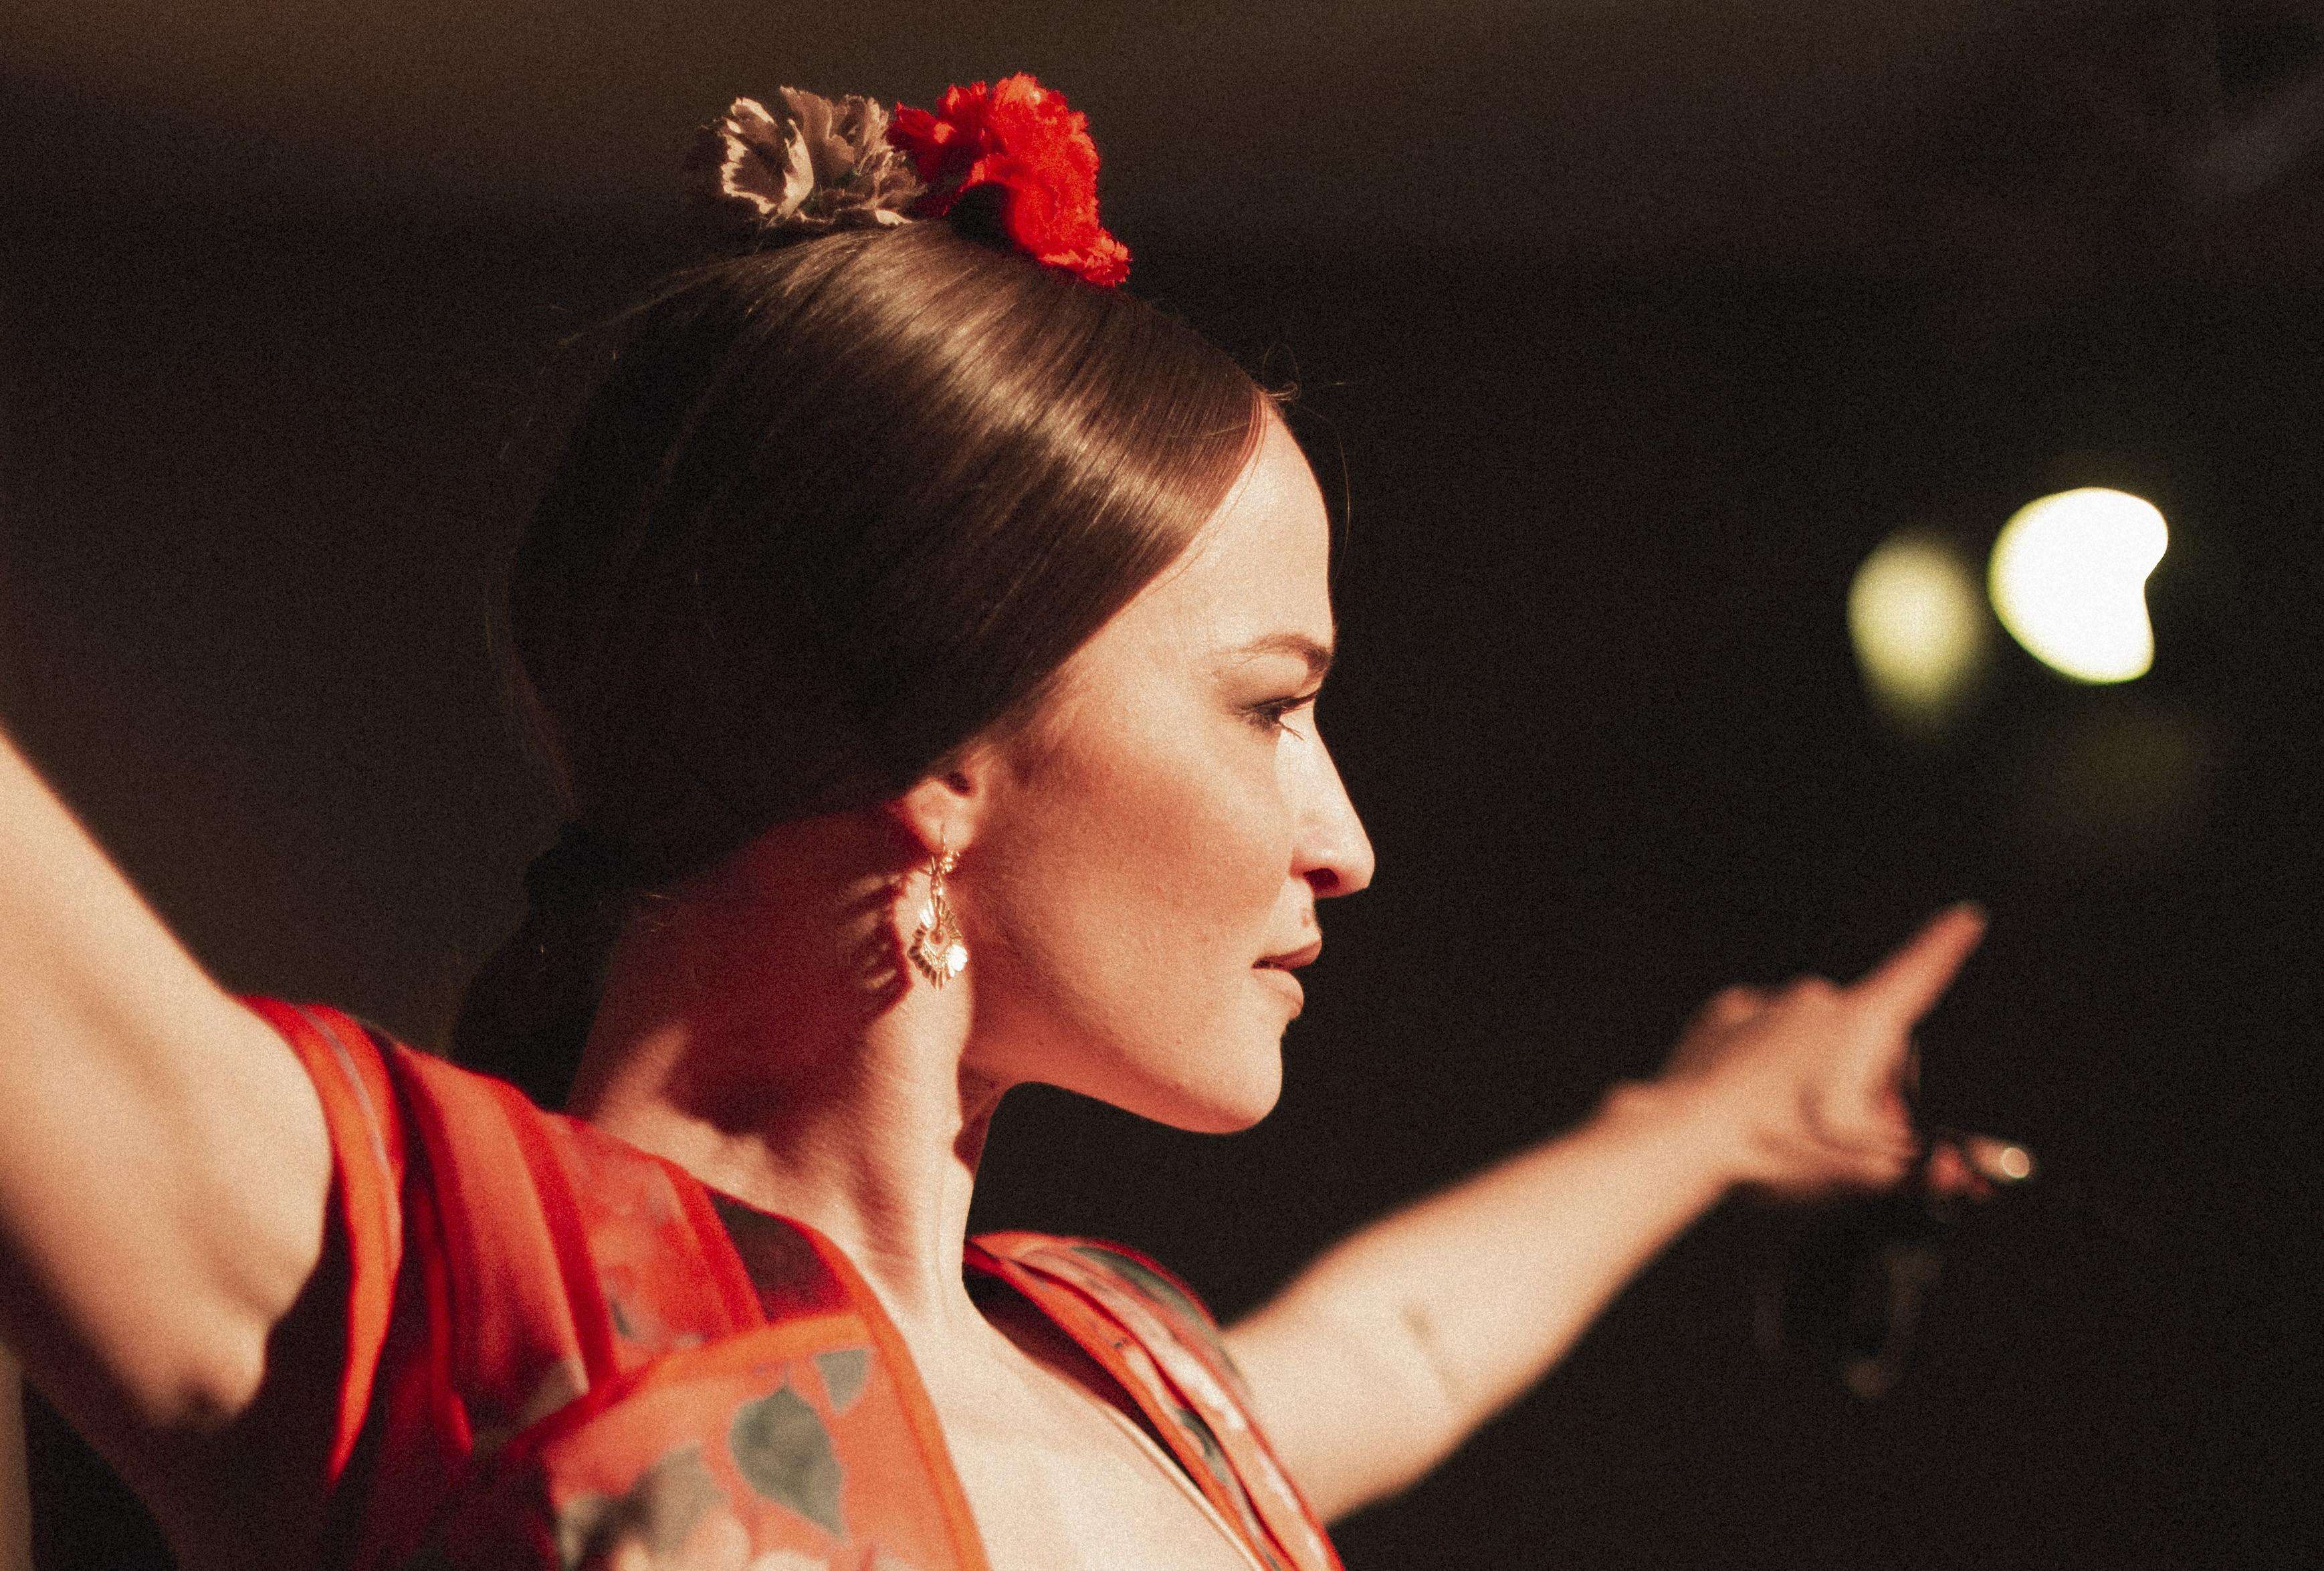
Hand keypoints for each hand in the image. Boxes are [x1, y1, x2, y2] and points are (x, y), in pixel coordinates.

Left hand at [1652, 904, 1987, 1200]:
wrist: (1684, 1138)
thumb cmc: (1779, 1151)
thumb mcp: (1865, 1170)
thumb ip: (1927, 1169)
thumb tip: (1966, 1173)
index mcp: (1861, 1025)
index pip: (1919, 975)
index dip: (1946, 947)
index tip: (1965, 917)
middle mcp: (1817, 1000)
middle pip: (1864, 1036)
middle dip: (1866, 1077)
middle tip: (1846, 1134)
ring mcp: (1766, 1004)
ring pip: (1809, 1037)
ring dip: (1813, 1072)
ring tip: (1789, 1124)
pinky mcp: (1723, 1017)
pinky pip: (1759, 1037)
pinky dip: (1764, 1065)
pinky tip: (1753, 1101)